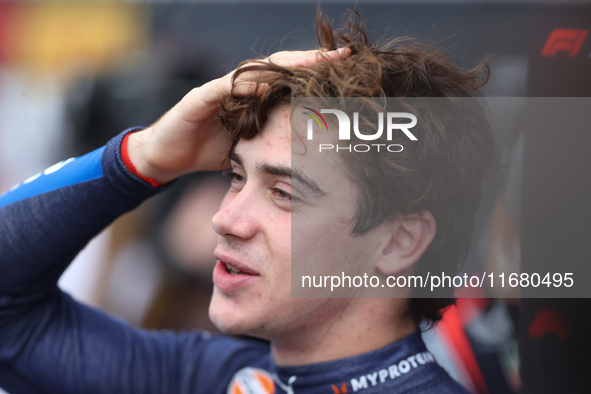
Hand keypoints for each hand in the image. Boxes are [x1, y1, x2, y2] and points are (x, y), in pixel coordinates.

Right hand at [127, 48, 349, 183]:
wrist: (168, 157)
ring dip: (284, 65)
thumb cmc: (208, 149)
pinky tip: (266, 84)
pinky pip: (224, 88)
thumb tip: (303, 148)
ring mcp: (218, 89)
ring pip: (255, 70)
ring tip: (313, 62)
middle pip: (278, 65)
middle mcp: (238, 86)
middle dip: (310, 60)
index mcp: (252, 96)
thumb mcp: (247, 145)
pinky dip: (245, 86)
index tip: (345, 67)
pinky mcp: (199, 99)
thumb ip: (269, 138)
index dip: (314, 71)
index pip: (287, 77)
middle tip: (341, 56)